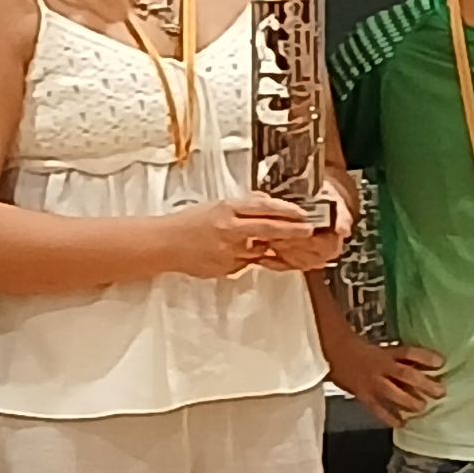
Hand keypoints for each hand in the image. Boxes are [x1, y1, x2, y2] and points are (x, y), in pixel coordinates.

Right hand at [158, 194, 332, 278]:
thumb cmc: (188, 223)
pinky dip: (250, 258)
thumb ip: (243, 207)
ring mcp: (229, 252)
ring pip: (261, 250)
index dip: (286, 210)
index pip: (263, 207)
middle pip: (269, 229)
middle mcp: (229, 230)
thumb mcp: (217, 206)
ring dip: (273, 247)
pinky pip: (246, 263)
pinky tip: (241, 253)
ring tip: (278, 244)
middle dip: (292, 231)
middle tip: (307, 230)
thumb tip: (267, 204)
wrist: (165, 245)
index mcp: (226, 210)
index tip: (301, 213)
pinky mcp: (227, 268)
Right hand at [331, 334, 446, 423]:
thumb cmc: (363, 352)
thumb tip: (431, 365)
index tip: (441, 362)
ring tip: (422, 407)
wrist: (335, 354)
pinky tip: (401, 423)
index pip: (408, 353)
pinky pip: (377, 408)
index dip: (425, 357)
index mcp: (387, 354)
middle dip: (424, 384)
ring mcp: (372, 382)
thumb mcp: (384, 350)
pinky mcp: (363, 395)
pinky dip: (389, 417)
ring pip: (393, 392)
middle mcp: (381, 367)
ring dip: (409, 401)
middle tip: (440, 392)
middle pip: (405, 374)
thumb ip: (403, 358)